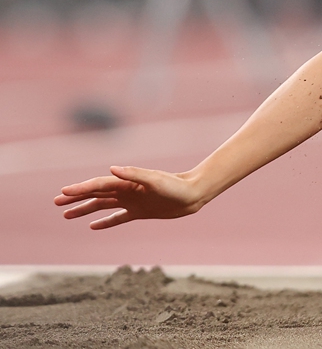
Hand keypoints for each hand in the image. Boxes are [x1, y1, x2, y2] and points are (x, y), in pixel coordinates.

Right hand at [54, 166, 205, 229]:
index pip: (98, 185)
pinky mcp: (140, 212)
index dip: (80, 189)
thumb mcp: (155, 180)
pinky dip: (105, 221)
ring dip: (85, 209)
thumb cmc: (176, 185)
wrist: (193, 194)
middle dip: (76, 197)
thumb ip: (134, 174)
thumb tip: (112, 168)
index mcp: (127, 182)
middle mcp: (127, 190)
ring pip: (102, 205)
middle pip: (96, 194)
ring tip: (67, 215)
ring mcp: (132, 201)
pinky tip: (92, 226)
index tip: (63, 193)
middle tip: (56, 202)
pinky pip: (117, 217)